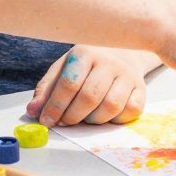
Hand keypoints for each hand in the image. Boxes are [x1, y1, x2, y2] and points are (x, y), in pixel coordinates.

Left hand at [28, 46, 154, 126]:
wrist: (121, 54)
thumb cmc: (85, 66)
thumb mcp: (62, 70)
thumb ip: (46, 90)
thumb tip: (33, 111)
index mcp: (85, 53)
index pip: (69, 84)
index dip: (55, 106)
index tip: (47, 120)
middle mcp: (109, 62)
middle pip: (90, 97)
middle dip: (73, 116)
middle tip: (66, 121)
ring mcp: (128, 75)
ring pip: (111, 107)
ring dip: (94, 120)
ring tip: (86, 116)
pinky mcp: (142, 88)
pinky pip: (130, 111)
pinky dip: (115, 120)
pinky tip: (106, 115)